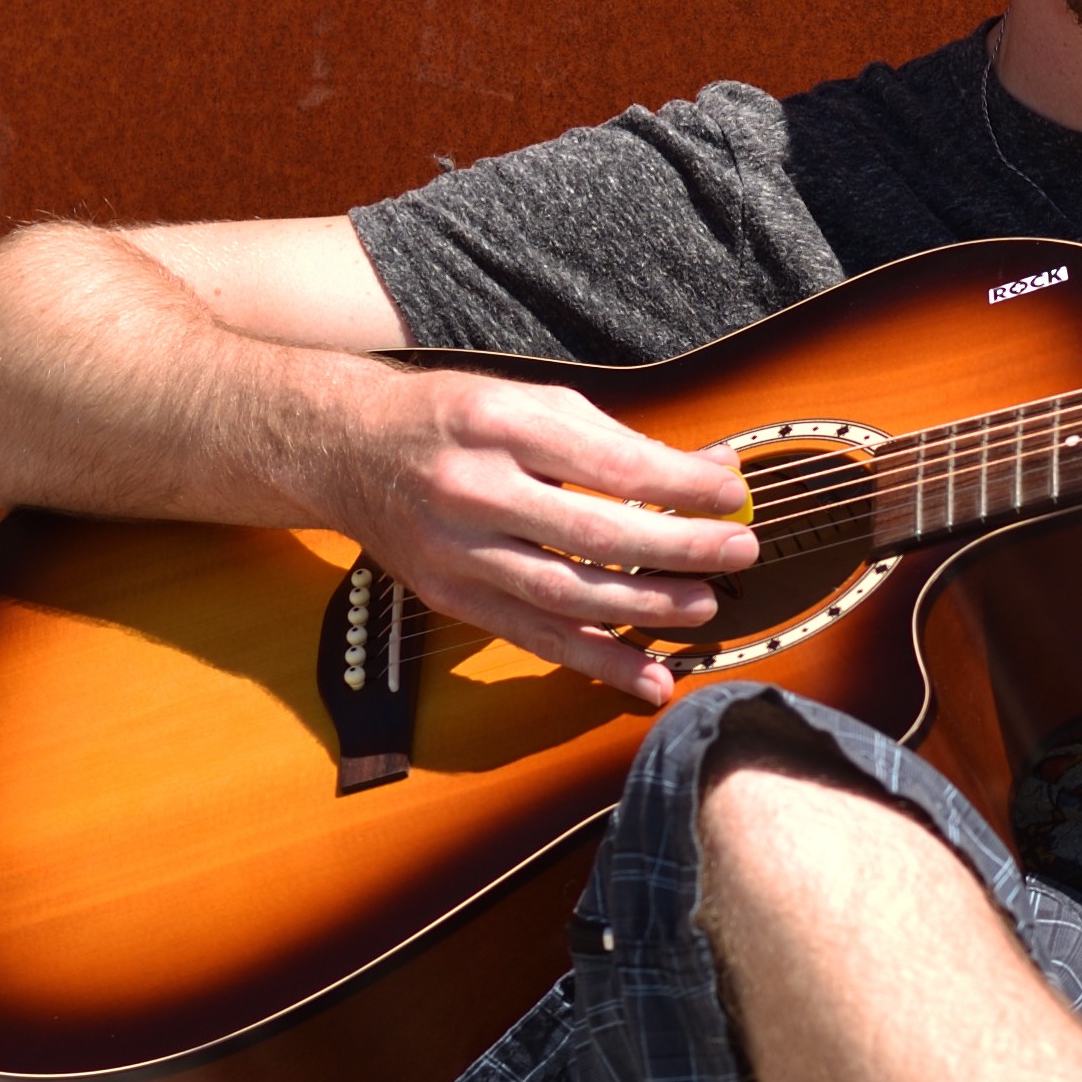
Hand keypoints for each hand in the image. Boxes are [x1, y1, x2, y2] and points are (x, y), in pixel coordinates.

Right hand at [292, 364, 760, 707]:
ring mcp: (456, 552)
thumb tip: (712, 469)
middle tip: (738, 552)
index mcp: (499, 424)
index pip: (608, 462)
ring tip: (704, 607)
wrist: (344, 450)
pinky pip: (533, 639)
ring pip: (565, 594)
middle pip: (593, 532)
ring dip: (645, 610)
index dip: (679, 485)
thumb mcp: (531, 402)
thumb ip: (619, 439)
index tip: (733, 494)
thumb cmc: (451, 419)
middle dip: (677, 548)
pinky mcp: (450, 598)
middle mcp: (472, 490)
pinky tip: (649, 679)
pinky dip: (596, 663)